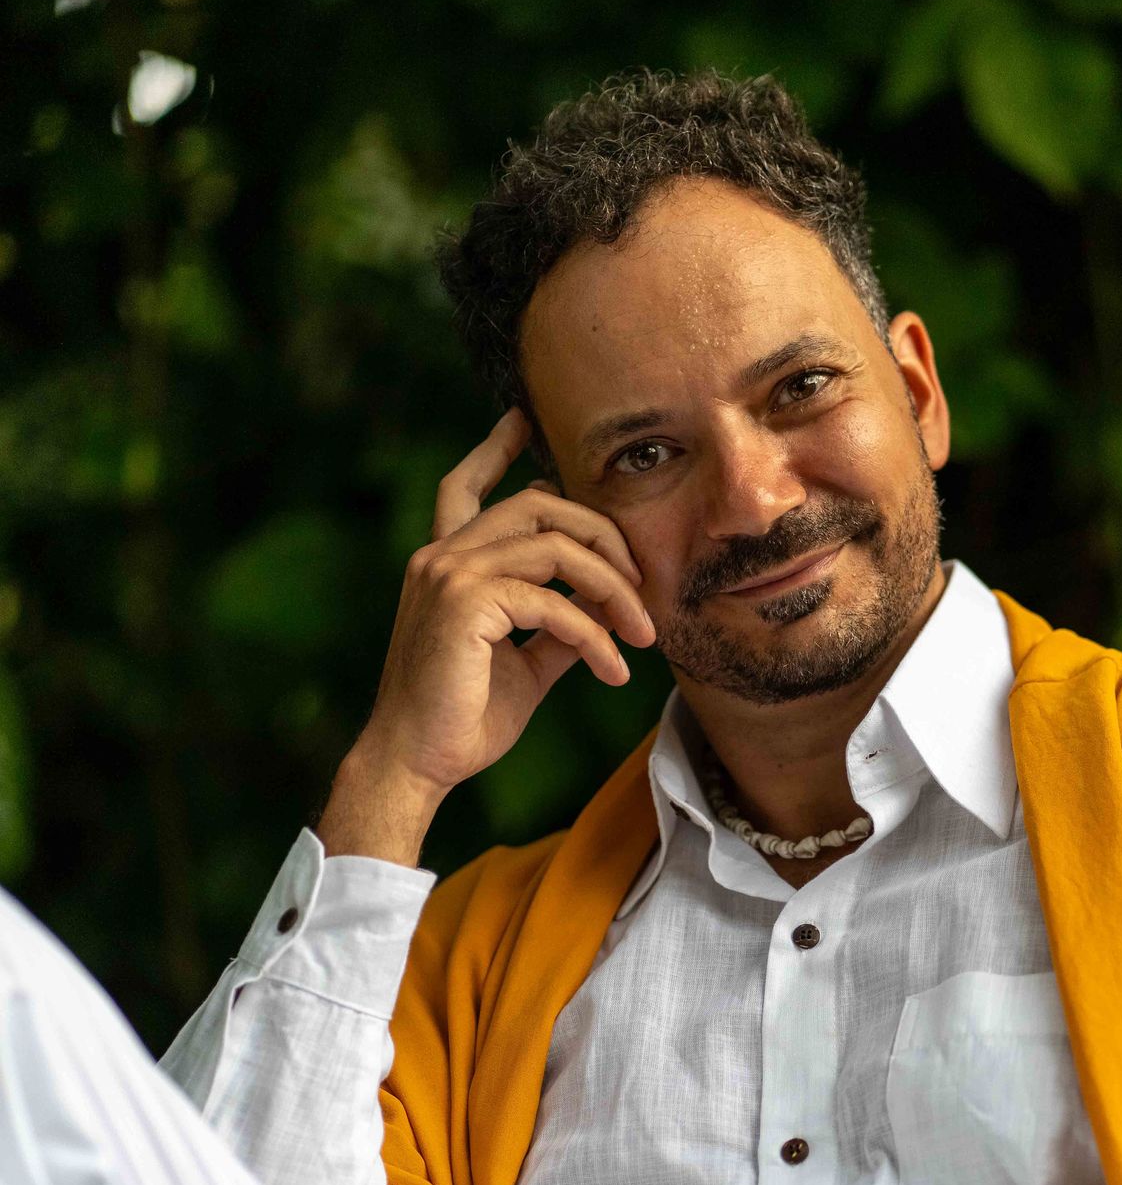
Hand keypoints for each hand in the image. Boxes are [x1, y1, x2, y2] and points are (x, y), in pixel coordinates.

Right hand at [317, 410, 653, 860]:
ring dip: (613, 588)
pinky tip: (615, 671)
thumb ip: (557, 625)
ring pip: (555, 546)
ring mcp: (449, 575)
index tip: (524, 420)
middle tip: (642, 582)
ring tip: (643, 632)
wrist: (416, 764)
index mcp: (445, 563)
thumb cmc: (463, 717)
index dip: (494, 449)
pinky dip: (595, 637)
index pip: (465, 486)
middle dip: (602, 534)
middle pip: (538, 504)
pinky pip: (554, 603)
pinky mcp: (465, 605)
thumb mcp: (523, 661)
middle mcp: (441, 557)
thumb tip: (602, 607)